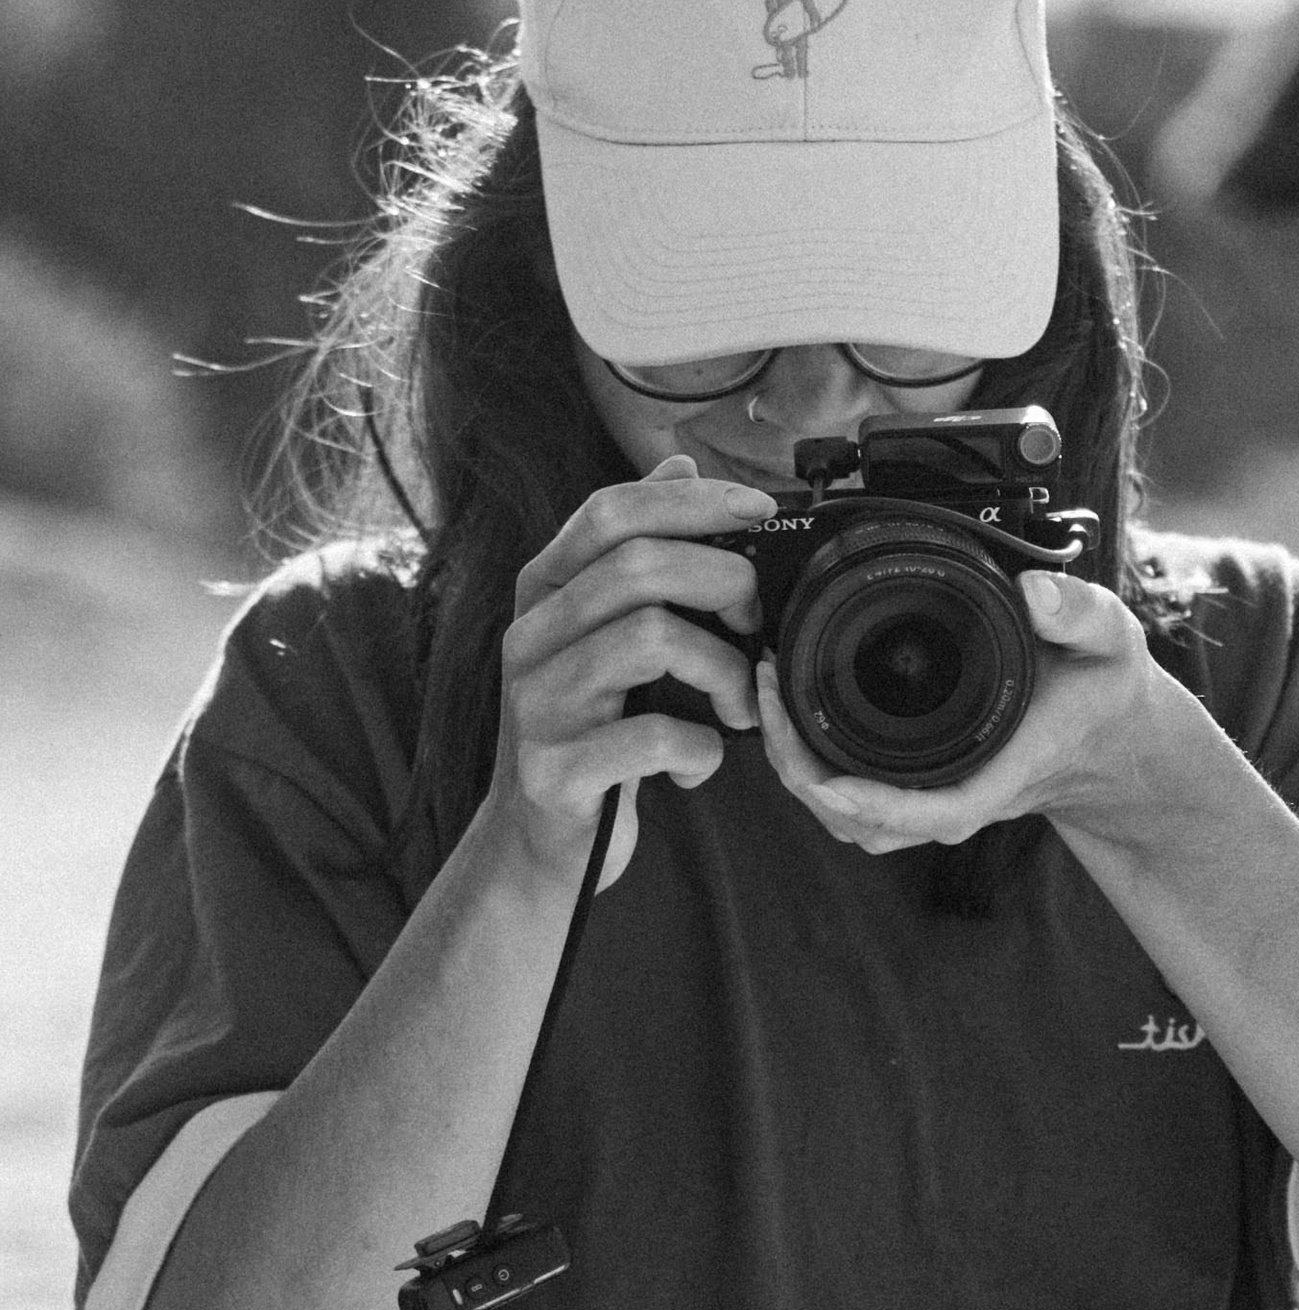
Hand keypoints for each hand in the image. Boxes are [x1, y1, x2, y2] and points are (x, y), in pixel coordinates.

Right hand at [489, 455, 773, 887]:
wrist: (537, 845)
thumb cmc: (589, 731)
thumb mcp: (604, 634)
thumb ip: (636, 554)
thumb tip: (682, 464)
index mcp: (542, 594)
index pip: (608, 511)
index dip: (691, 499)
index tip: (759, 509)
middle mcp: (527, 639)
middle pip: (637, 566)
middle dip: (724, 582)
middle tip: (756, 625)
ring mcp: (535, 706)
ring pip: (651, 639)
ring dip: (723, 670)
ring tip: (738, 704)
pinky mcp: (555, 772)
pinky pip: (654, 736)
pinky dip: (700, 749)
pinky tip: (699, 764)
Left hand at [755, 565, 1181, 852]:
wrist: (1111, 739)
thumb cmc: (1105, 691)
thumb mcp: (1110, 639)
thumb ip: (1079, 611)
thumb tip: (1033, 591)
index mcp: (1006, 768)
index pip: (937, 811)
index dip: (874, 804)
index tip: (823, 776)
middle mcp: (963, 793)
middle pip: (865, 823)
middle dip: (801, 770)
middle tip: (766, 688)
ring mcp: (937, 797)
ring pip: (850, 820)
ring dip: (798, 770)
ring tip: (767, 695)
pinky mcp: (919, 790)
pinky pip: (853, 802)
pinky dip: (812, 767)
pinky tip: (790, 713)